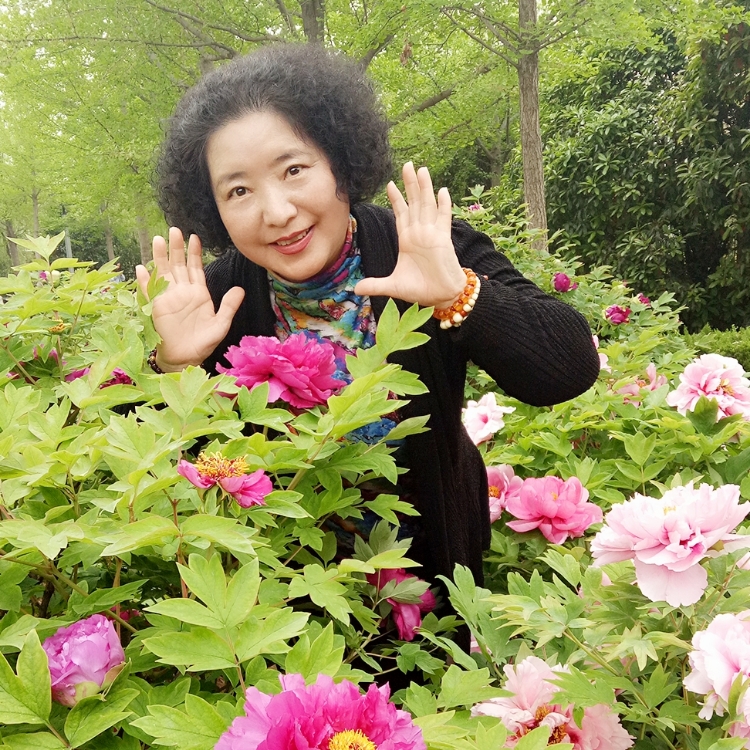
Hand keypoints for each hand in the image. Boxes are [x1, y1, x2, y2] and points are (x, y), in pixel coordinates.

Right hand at [135, 228, 244, 370]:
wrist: (186, 358)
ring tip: (159, 240)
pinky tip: (142, 268)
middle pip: (178, 265)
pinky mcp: (156, 308)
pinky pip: (149, 291)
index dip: (194, 253)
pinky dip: (145, 280)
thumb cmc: (204, 342)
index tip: (195, 237)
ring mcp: (168, 298)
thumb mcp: (221, 324)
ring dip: (160, 257)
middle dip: (176, 248)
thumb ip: (229, 306)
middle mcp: (182, 292)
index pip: (195, 268)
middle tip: (175, 230)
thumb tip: (240, 289)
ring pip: (163, 272)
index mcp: (198, 294)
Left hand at [354, 162, 466, 308]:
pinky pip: (443, 218)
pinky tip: (441, 190)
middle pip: (414, 203)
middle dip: (410, 184)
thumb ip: (375, 285)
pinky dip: (443, 204)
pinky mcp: (443, 239)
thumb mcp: (393, 286)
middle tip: (407, 164)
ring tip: (422, 170)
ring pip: (427, 205)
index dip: (396, 199)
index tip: (389, 183)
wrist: (442, 297)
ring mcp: (432, 234)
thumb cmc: (421, 289)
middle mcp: (420, 233)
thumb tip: (356, 289)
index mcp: (407, 240)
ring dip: (425, 188)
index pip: (401, 214)